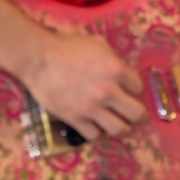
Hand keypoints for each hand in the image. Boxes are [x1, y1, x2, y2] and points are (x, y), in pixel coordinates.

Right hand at [22, 29, 147, 142]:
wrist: (39, 59)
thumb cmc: (67, 47)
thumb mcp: (97, 43)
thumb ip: (113, 57)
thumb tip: (121, 69)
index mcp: (116, 70)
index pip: (139, 88)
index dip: (135, 89)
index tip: (130, 91)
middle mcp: (108, 92)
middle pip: (137, 114)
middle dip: (138, 115)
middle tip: (134, 115)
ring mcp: (92, 108)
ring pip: (119, 130)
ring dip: (122, 128)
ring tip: (118, 125)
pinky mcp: (76, 119)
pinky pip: (95, 136)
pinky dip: (98, 133)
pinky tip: (96, 126)